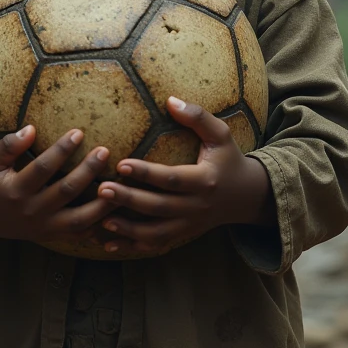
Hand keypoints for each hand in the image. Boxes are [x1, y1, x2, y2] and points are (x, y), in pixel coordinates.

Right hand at [0, 125, 117, 244]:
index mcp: (15, 191)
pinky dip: (98, 223)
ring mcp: (43, 227)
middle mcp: (31, 211)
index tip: (79, 132)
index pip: (43, 168)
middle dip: (87, 171)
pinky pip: (79, 233)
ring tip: (119, 184)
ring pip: (79, 218)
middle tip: (104, 151)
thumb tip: (32, 128)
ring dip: (101, 203)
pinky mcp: (52, 236)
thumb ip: (8, 145)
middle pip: (65, 191)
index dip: (61, 150)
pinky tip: (114, 208)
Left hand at [96, 96, 274, 254]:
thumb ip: (198, 117)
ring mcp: (189, 225)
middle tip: (101, 189)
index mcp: (205, 180)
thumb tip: (170, 100)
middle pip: (159, 207)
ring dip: (127, 229)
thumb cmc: (228, 159)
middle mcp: (197, 207)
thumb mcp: (221, 135)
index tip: (121, 163)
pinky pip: (156, 246)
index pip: (172, 178)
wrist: (247, 196)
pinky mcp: (183, 235)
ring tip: (101, 218)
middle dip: (129, 200)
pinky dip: (132, 247)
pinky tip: (108, 244)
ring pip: (156, 233)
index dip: (147, 173)